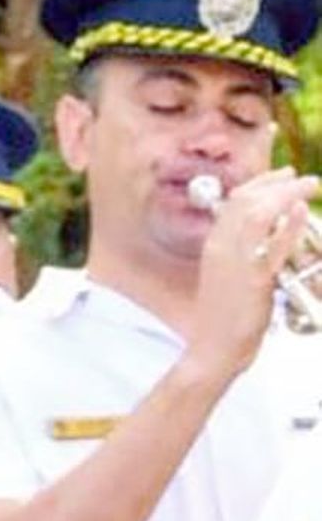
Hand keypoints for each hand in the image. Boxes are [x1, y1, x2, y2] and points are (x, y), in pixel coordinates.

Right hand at [190, 167, 319, 378]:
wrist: (213, 346)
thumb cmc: (224, 317)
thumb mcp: (227, 276)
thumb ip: (241, 253)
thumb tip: (264, 237)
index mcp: (214, 244)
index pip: (234, 201)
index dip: (260, 183)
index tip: (282, 174)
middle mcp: (221, 247)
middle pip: (246, 201)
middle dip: (276, 182)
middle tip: (301, 176)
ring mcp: (235, 262)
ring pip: (257, 214)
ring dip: (285, 194)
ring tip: (307, 185)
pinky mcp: (253, 280)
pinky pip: (272, 246)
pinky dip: (288, 224)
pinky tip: (301, 211)